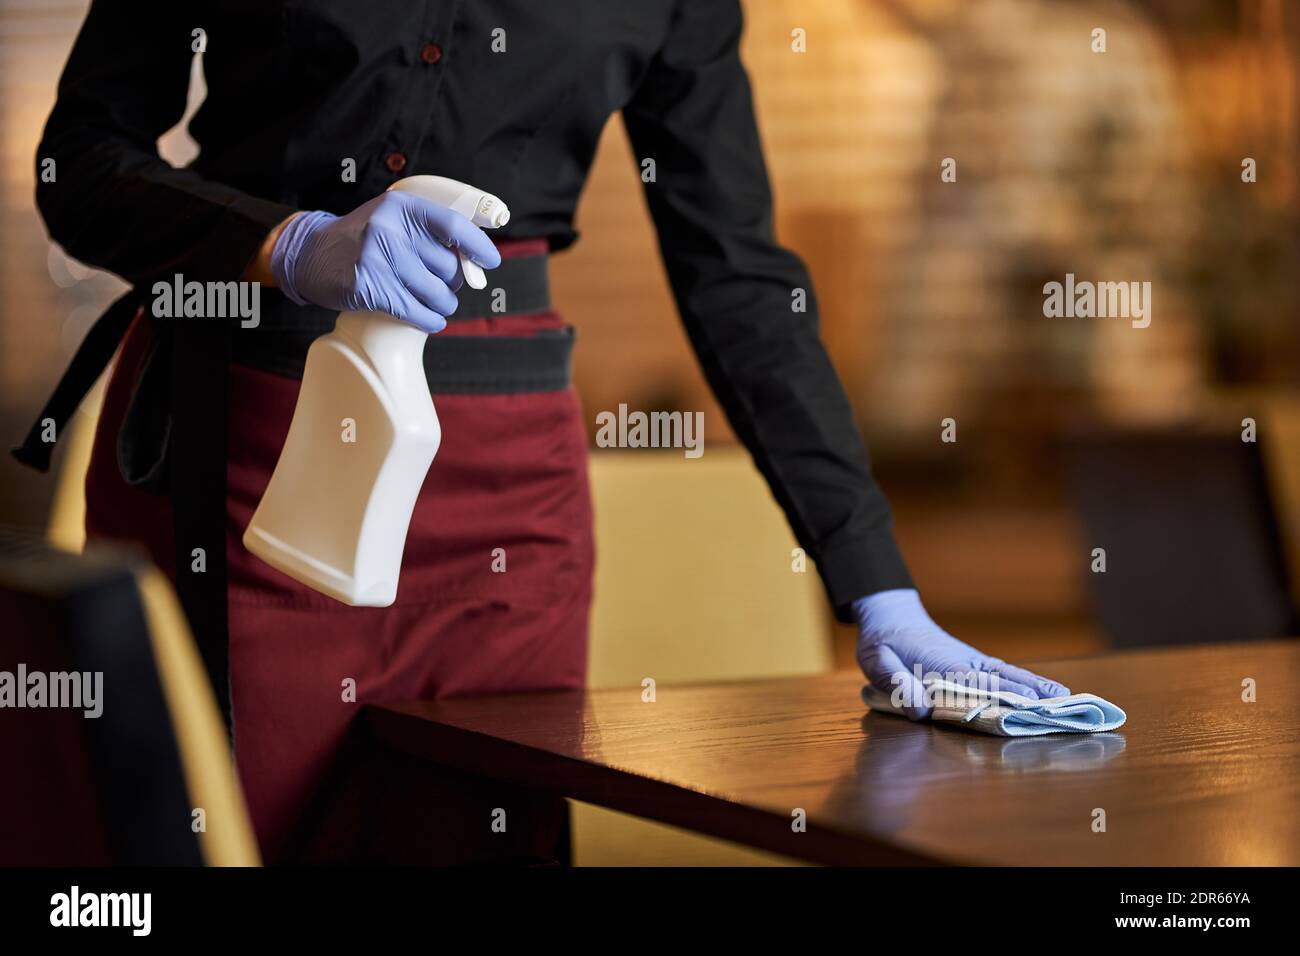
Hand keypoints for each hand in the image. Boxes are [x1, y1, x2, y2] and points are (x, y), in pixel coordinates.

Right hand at [267, 191, 501, 332]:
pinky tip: (432, 320)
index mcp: (402, 207)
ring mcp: (378, 257)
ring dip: (444, 304)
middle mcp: (390, 228)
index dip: (478, 246)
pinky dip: (429, 320)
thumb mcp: (393, 220)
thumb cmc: (364, 239)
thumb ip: (428, 232)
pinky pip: (415, 310)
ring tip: (440, 304)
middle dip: (453, 282)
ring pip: (435, 292)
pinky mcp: (368, 286)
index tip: (491, 262)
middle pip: (447, 265)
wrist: (311, 254)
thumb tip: (474, 259)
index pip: (454, 226)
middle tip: (446, 287)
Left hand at [854, 589, 1069, 720]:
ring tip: (1067, 701)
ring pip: (1010, 675)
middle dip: (1030, 696)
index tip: (1028, 710)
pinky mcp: (975, 662)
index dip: (1000, 698)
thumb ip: (896, 683)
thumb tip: (921, 710)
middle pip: (1002, 681)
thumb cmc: (883, 641)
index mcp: (941, 665)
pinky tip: (1048, 692)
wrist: (891, 614)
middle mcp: (964, 663)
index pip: (975, 685)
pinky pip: (1005, 673)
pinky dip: (1028, 682)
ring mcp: (973, 661)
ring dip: (1037, 688)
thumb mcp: (877, 661)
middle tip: (1062, 711)